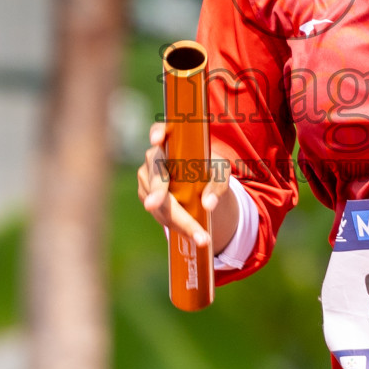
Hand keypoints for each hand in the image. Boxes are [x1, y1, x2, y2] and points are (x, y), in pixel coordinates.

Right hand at [136, 121, 237, 250]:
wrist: (202, 184)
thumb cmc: (211, 169)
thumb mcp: (222, 173)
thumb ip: (218, 185)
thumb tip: (208, 204)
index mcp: (172, 141)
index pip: (160, 131)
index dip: (157, 133)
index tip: (157, 139)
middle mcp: (155, 158)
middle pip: (155, 174)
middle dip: (156, 191)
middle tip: (153, 205)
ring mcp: (147, 178)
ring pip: (158, 201)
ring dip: (179, 221)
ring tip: (201, 237)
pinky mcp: (147, 197)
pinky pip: (161, 214)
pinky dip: (178, 225)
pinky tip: (194, 234)